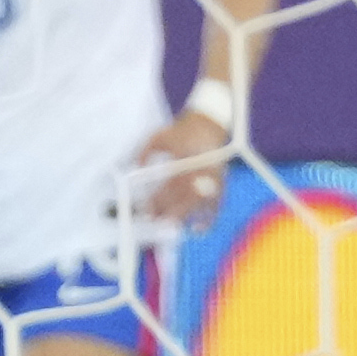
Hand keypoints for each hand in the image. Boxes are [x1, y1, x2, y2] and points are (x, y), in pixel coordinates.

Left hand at [130, 107, 233, 228]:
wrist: (207, 126)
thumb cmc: (180, 133)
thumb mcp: (158, 136)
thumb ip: (145, 151)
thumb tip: (136, 166)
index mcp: (188, 158)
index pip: (172, 184)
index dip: (159, 199)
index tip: (147, 209)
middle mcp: (203, 169)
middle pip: (186, 196)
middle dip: (170, 211)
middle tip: (155, 221)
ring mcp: (213, 177)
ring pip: (201, 202)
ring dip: (186, 216)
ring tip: (171, 227)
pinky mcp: (220, 183)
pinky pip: (218, 204)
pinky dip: (210, 218)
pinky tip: (197, 229)